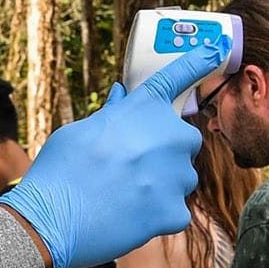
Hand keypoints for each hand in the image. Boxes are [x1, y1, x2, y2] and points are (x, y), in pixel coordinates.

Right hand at [0, 43, 222, 267]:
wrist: (52, 218)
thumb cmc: (60, 171)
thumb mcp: (80, 129)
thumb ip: (110, 115)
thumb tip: (121, 98)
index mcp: (143, 108)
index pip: (178, 75)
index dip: (199, 60)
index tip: (216, 48)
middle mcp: (168, 136)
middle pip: (184, 142)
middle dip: (166, 153)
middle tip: (132, 168)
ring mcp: (176, 175)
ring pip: (181, 179)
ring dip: (161, 186)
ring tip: (123, 196)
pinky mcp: (175, 211)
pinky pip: (175, 211)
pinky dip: (157, 216)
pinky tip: (128, 217)